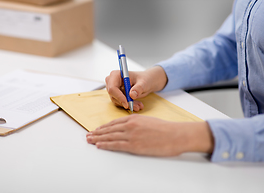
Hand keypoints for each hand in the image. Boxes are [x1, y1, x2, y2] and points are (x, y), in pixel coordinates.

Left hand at [86, 114, 213, 156]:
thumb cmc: (165, 129)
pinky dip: (106, 145)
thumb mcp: (148, 121)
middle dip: (97, 132)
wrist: (175, 134)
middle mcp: (130, 125)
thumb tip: (129, 128)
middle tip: (88, 135)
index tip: (97, 129)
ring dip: (98, 138)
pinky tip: (99, 145)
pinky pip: (116, 145)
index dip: (104, 127)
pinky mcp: (134, 145)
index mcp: (133, 118)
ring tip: (89, 140)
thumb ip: (137, 124)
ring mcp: (131, 135)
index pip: (114, 122)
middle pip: (109, 129)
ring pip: (110, 136)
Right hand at [105, 66, 167, 111]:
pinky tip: (137, 104)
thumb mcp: (144, 83)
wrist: (145, 82)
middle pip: (113, 95)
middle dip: (125, 102)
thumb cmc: (144, 79)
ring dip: (128, 104)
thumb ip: (138, 88)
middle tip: (137, 106)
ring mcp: (113, 88)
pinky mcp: (115, 95)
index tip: (127, 104)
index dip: (119, 96)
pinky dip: (128, 105)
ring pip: (117, 101)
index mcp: (116, 74)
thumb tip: (132, 95)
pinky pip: (119, 103)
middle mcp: (112, 81)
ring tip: (139, 105)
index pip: (112, 88)